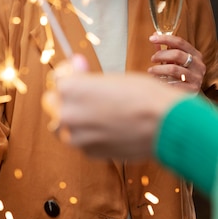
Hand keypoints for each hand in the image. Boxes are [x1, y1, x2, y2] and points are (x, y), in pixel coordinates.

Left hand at [43, 55, 185, 159]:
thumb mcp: (111, 77)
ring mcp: (75, 136)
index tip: (79, 72)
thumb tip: (75, 65)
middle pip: (52, 102)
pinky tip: (110, 128)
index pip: (57, 78)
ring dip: (75, 119)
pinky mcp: (88, 152)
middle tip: (86, 95)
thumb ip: (86, 76)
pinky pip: (81, 140)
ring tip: (99, 113)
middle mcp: (66, 113)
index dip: (70, 74)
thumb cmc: (143, 95)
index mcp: (69, 89)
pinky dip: (90, 135)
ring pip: (63, 125)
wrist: (166, 124)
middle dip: (65, 98)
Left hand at [148, 33, 204, 91]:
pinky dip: (162, 81)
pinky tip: (157, 81)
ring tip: (151, 71)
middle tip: (152, 58)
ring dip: (158, 69)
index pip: (180, 42)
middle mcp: (198, 65)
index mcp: (195, 54)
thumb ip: (165, 48)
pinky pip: (173, 84)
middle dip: (161, 55)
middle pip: (177, 54)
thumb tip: (154, 34)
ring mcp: (197, 78)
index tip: (151, 39)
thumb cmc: (179, 74)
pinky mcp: (192, 89)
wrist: (188, 93)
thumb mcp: (174, 60)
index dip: (165, 39)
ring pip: (173, 69)